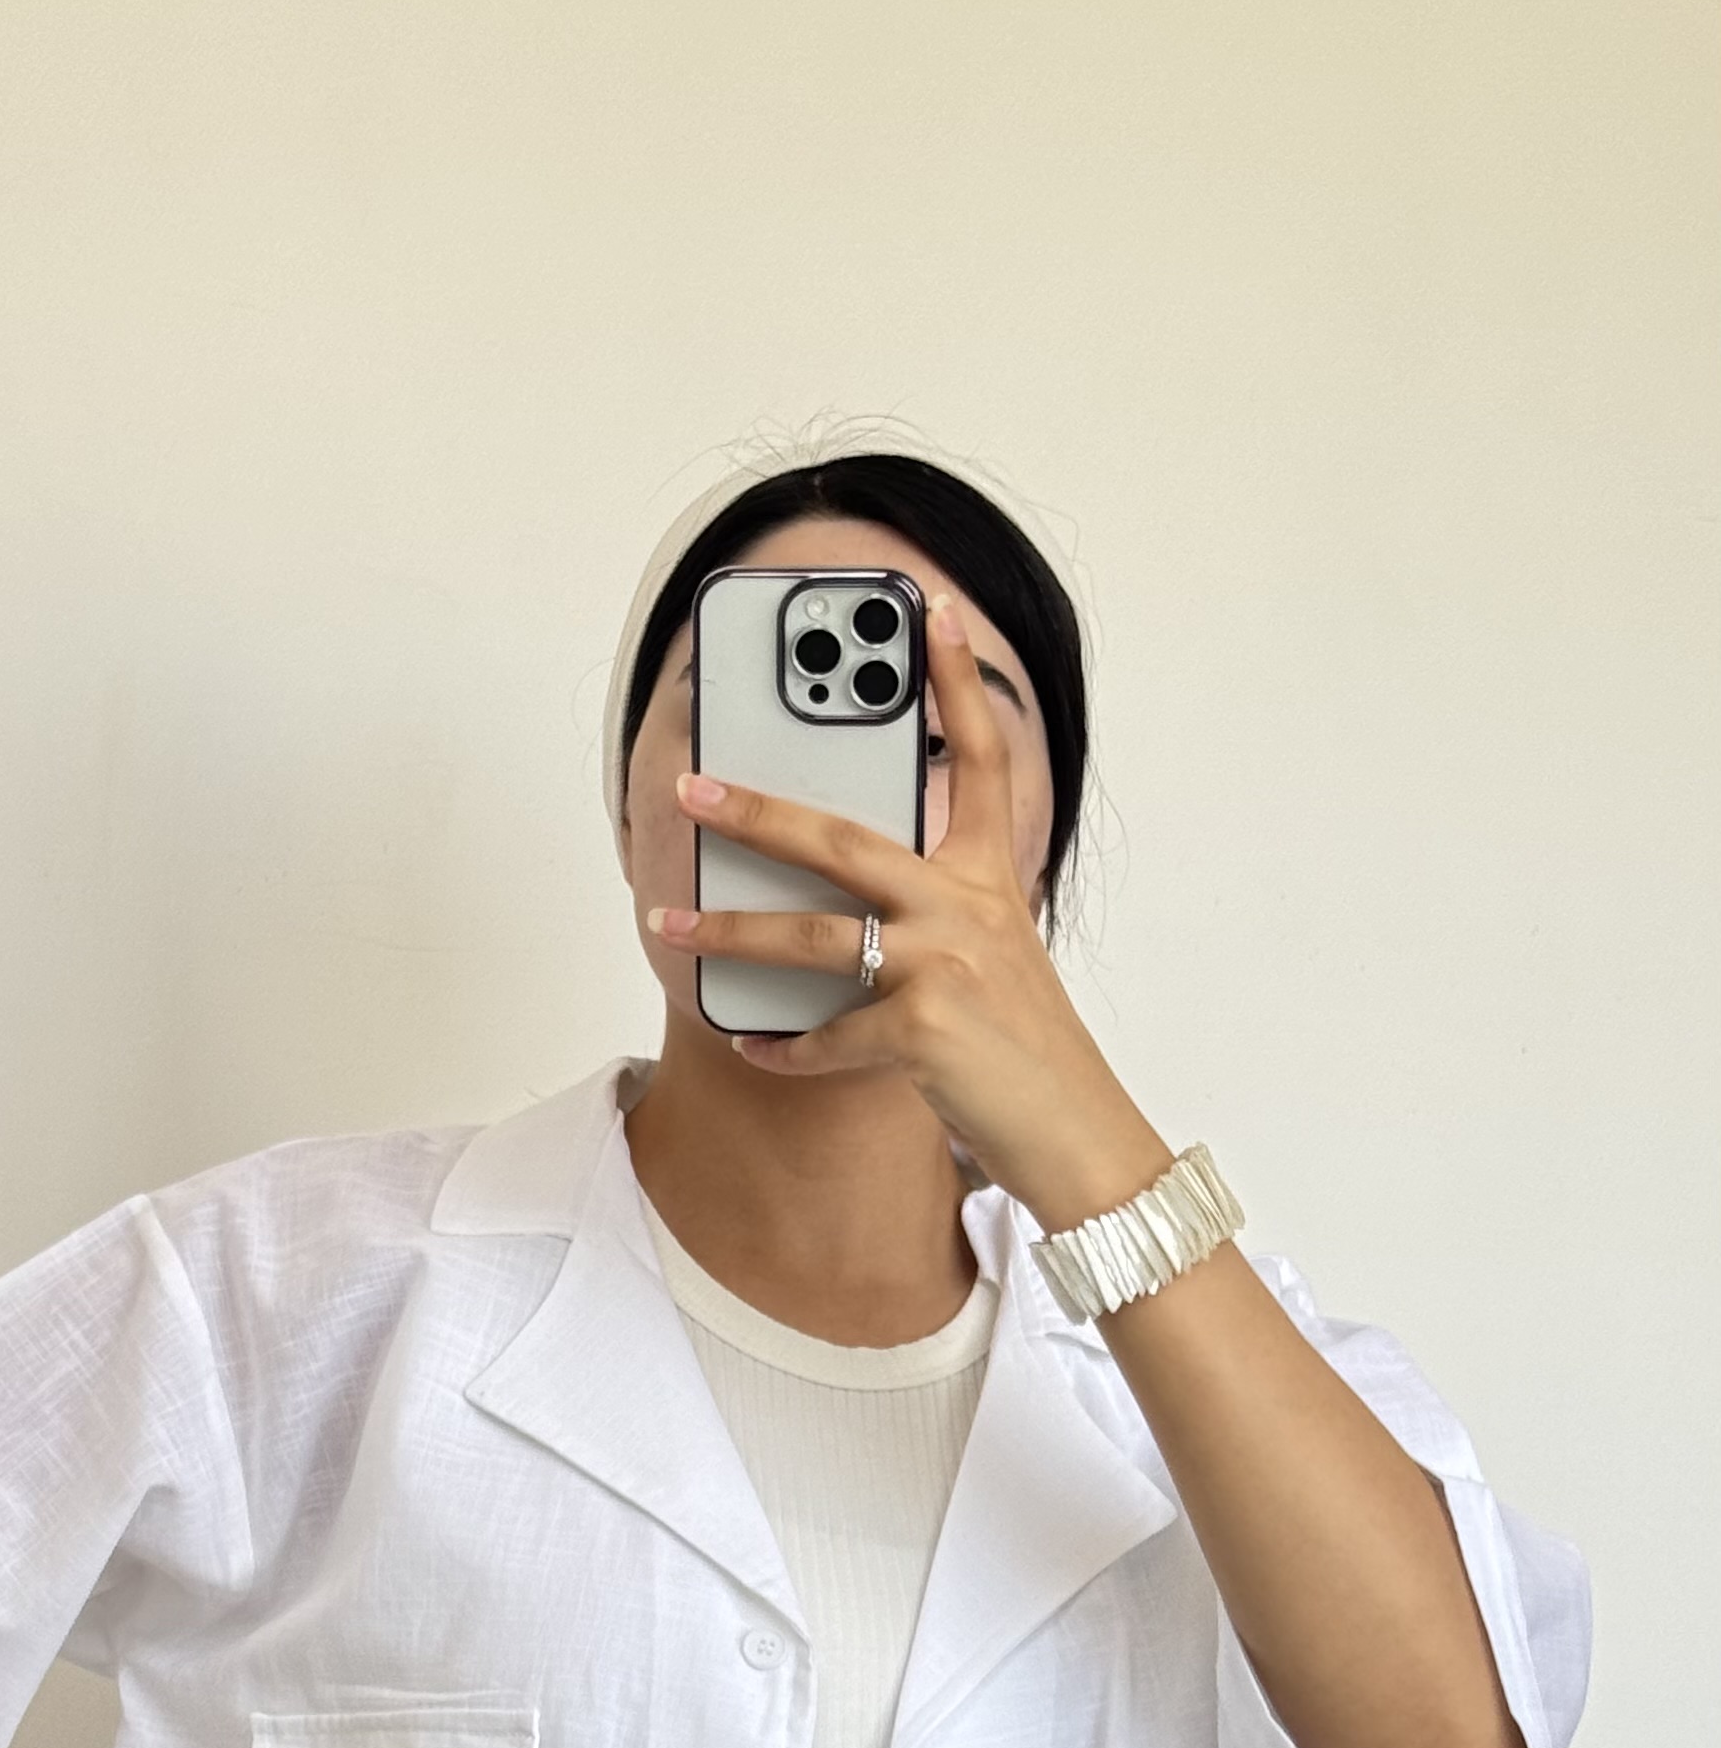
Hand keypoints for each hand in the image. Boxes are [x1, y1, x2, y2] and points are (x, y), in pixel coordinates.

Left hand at [647, 593, 1170, 1234]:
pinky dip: (785, 1048)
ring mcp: (943, 966)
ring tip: (672, 919)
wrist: (1075, 1134)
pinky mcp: (923, 1030)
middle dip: (757, 810)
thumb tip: (840, 899)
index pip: (979, 759)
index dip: (955, 681)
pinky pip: (826, 1036)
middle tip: (693, 788)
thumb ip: (934, 913)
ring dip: (729, 931)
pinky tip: (758, 1046)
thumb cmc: (1023, 1050)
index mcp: (988, 880)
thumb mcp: (993, 958)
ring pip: (811, 937)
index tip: (931, 613)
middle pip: (844, 839)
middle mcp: (966, 909)